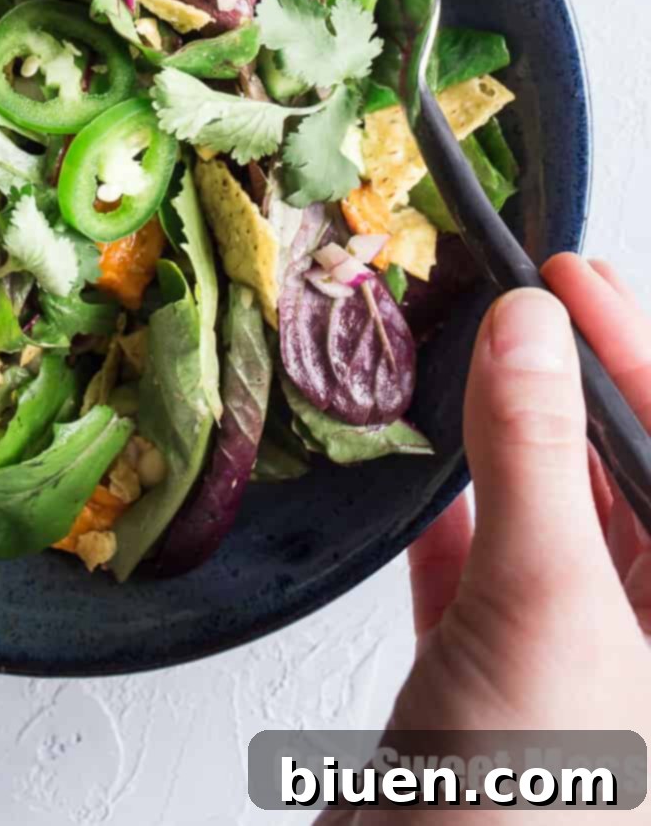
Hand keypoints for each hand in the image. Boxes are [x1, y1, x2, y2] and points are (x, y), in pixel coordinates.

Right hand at [394, 255, 649, 736]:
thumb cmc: (535, 806)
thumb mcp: (548, 605)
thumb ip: (534, 456)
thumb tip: (527, 328)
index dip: (627, 345)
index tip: (565, 273)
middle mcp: (639, 627)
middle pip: (613, 464)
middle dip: (567, 373)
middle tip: (521, 290)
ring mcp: (559, 653)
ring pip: (539, 507)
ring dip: (500, 430)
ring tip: (464, 349)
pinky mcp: (477, 677)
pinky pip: (468, 562)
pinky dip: (441, 502)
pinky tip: (415, 459)